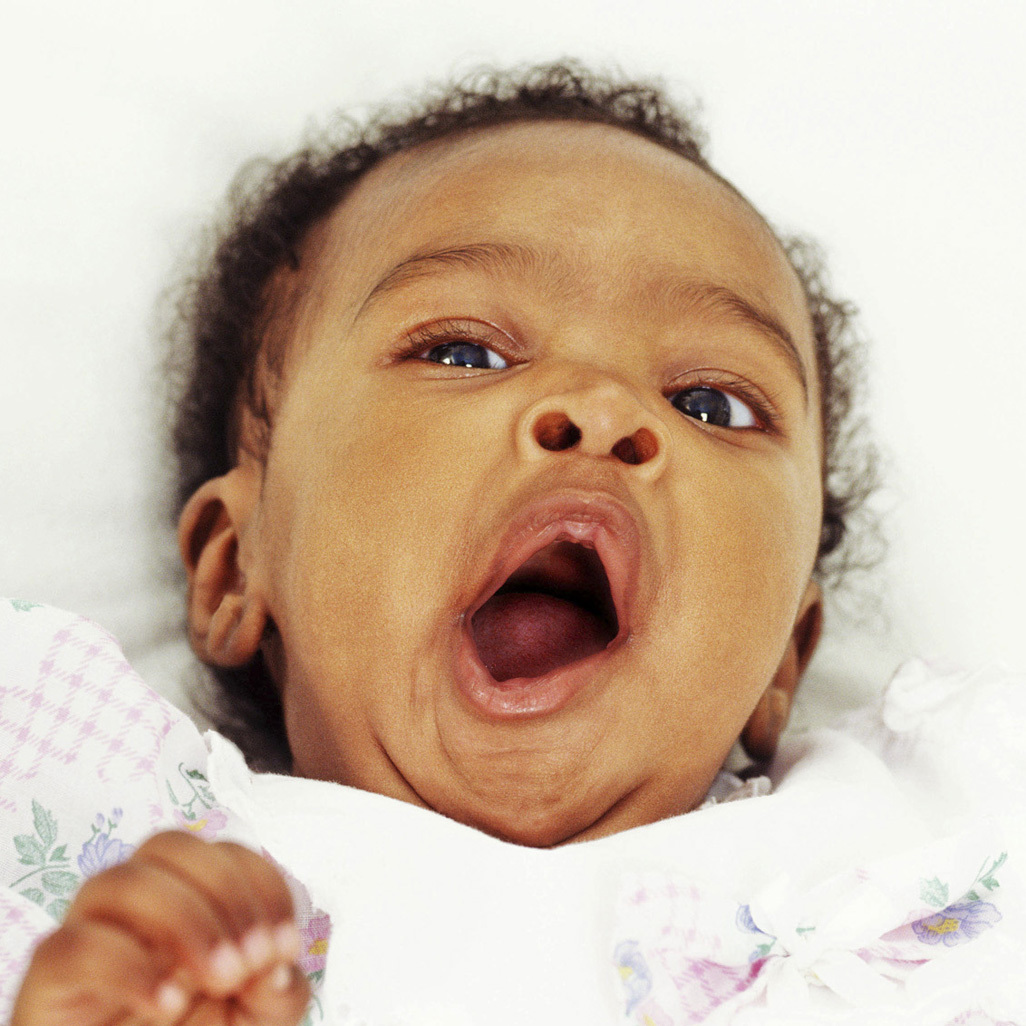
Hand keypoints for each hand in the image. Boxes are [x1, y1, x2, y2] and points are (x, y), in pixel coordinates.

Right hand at [11, 830, 310, 1025]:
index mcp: (186, 898)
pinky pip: (74, 945)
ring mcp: (91, 932)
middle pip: (170, 846)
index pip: (223, 853)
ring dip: (185, 920)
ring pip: (121, 880)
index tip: (286, 943)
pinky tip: (169, 1004)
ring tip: (221, 978)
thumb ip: (277, 991)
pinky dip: (129, 968)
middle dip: (225, 892)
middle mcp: (135, 904)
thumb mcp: (253, 1019)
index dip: (262, 887)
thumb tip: (279, 966)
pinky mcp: (53, 976)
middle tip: (252, 960)